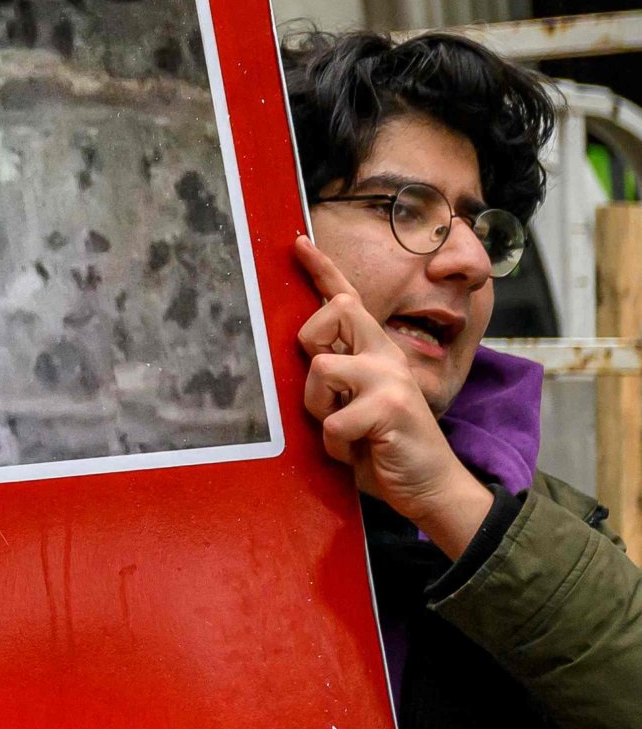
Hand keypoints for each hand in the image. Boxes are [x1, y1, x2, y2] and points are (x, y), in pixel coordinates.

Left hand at [292, 237, 491, 555]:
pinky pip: (332, 420)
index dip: (323, 270)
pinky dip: (334, 445)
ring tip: (344, 430)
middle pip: (332, 313)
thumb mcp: (355, 405)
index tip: (299, 241)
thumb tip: (307, 358)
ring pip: (321, 369)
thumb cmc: (383, 446)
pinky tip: (357, 451)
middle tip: (328, 388)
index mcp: (376, 352)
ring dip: (319, 409)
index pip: (348, 301)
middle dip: (311, 344)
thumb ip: (336, 378)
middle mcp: (385, 356)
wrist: (431, 486)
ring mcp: (390, 378)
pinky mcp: (390, 407)